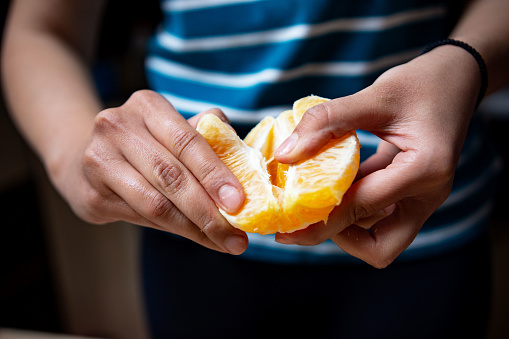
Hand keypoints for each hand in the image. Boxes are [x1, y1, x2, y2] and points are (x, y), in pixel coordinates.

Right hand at [53, 90, 247, 253]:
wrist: (88, 160)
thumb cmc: (148, 146)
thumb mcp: (175, 132)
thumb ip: (209, 140)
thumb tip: (246, 167)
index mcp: (147, 105)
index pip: (186, 141)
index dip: (214, 173)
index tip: (239, 202)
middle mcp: (118, 126)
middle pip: (171, 175)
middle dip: (208, 210)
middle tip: (236, 236)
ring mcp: (99, 158)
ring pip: (156, 203)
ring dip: (194, 228)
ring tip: (222, 242)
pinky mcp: (91, 192)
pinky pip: (142, 217)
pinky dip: (175, 230)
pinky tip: (197, 237)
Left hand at [274, 46, 480, 267]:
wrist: (459, 78)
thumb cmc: (423, 82)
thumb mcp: (375, 96)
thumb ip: (328, 121)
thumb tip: (285, 154)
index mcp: (424, 171)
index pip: (362, 208)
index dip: (319, 220)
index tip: (286, 228)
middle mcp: (427, 194)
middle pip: (380, 247)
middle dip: (337, 238)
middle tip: (302, 223)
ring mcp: (422, 197)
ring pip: (379, 235)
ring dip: (343, 223)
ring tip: (308, 202)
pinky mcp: (412, 192)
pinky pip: (379, 212)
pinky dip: (352, 205)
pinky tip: (326, 184)